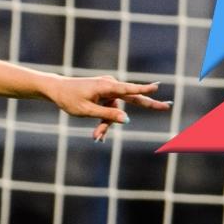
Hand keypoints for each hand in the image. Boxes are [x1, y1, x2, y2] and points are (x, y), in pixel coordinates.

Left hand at [48, 76, 168, 141]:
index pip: (129, 89)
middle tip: (166, 106)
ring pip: (115, 111)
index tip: (157, 88)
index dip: (144, 89)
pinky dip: (104, 121)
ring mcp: (107, 89)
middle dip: (148, 104)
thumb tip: (126, 119)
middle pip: (132, 98)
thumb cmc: (70, 99)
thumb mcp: (88, 110)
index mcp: (107, 86)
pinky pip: (109, 109)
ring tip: (96, 137)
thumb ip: (107, 115)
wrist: (57, 90)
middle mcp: (110, 85)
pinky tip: (97, 135)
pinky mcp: (104, 94)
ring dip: (107, 125)